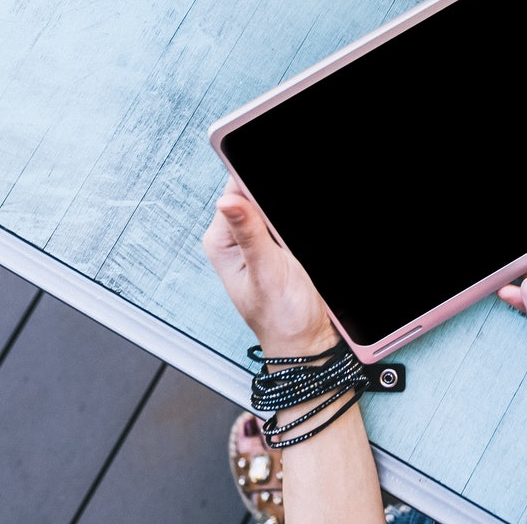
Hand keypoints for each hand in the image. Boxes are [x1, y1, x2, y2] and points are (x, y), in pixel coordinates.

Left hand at [203, 178, 339, 353]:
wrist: (306, 340)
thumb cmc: (281, 318)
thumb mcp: (266, 273)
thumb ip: (249, 234)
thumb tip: (227, 200)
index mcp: (221, 242)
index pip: (236, 189)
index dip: (258, 185)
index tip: (275, 204)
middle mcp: (234, 238)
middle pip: (255, 193)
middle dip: (276, 202)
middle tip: (287, 236)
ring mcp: (256, 240)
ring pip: (271, 206)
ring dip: (285, 215)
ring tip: (292, 245)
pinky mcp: (276, 244)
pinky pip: (281, 220)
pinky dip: (291, 224)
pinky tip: (295, 241)